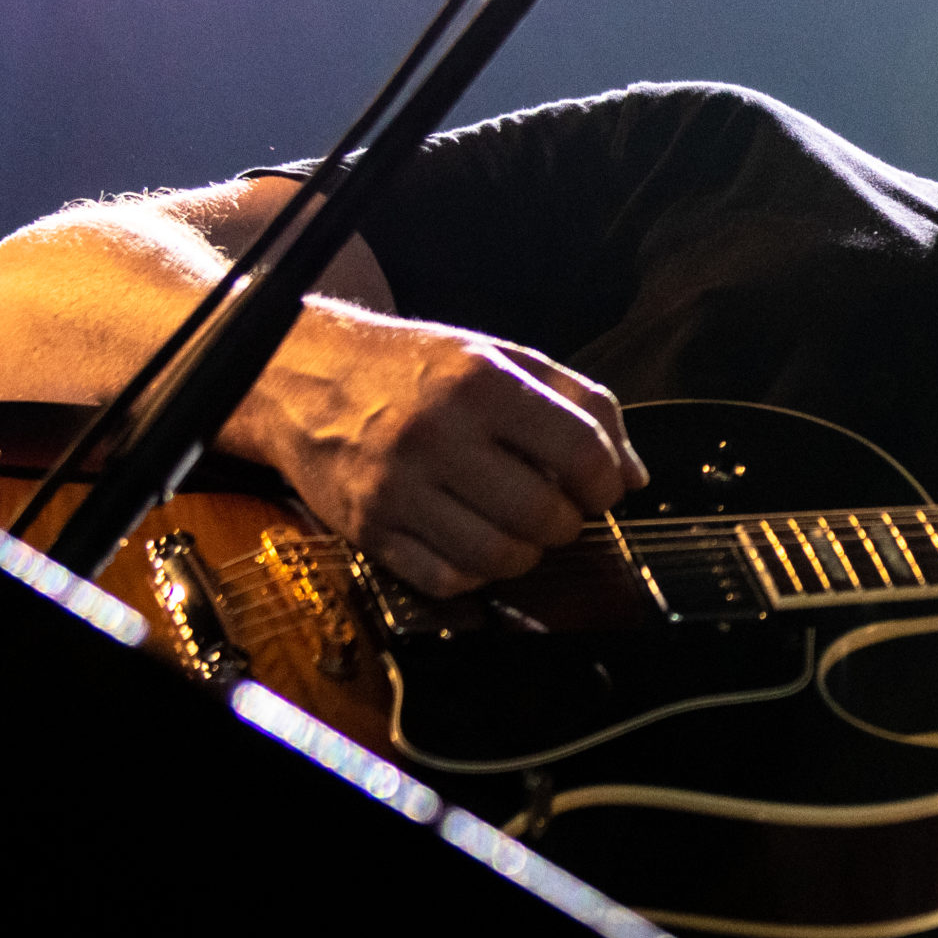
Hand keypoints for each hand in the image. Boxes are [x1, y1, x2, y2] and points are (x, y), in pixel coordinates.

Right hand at [252, 308, 648, 596]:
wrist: (303, 375)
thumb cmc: (418, 368)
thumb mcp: (504, 358)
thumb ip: (582, 405)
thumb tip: (634, 475)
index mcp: (483, 383)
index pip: (582, 453)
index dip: (606, 482)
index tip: (599, 486)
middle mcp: (438, 434)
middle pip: (544, 515)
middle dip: (568, 522)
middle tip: (557, 508)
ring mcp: (397, 486)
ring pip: (500, 556)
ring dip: (527, 553)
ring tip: (519, 526)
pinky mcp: (367, 527)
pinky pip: (448, 579)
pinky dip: (477, 572)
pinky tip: (475, 541)